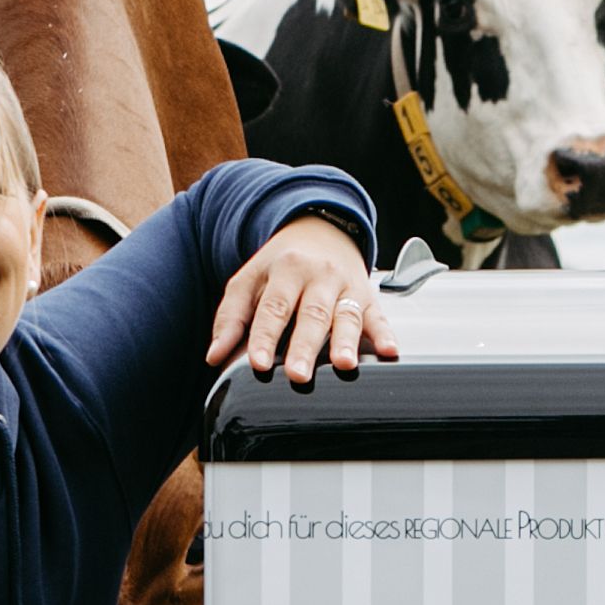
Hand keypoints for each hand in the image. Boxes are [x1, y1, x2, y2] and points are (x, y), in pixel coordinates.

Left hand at [208, 213, 395, 388]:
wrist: (321, 230)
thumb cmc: (281, 265)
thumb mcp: (249, 281)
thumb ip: (231, 317)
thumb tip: (214, 356)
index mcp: (285, 270)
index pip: (273, 307)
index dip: (264, 336)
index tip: (257, 363)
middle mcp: (318, 276)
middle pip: (311, 314)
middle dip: (304, 346)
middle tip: (297, 374)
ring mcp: (346, 285)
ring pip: (347, 315)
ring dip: (347, 341)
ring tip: (344, 364)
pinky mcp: (369, 296)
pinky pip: (379, 315)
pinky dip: (386, 334)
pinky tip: (390, 351)